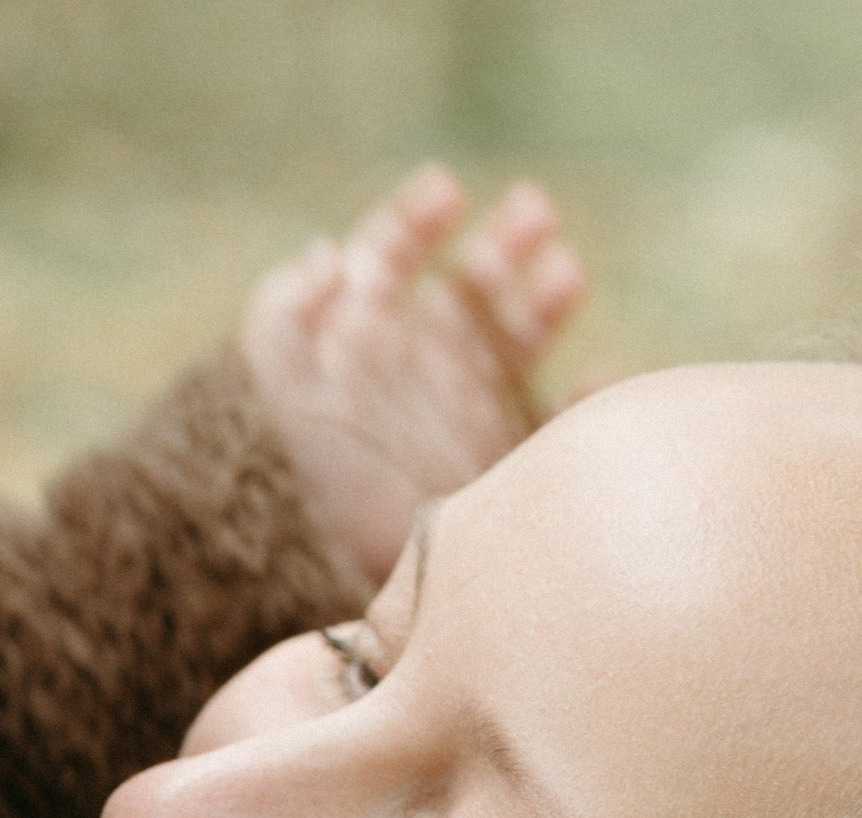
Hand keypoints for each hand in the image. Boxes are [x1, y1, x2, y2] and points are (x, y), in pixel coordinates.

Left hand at [243, 163, 590, 601]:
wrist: (293, 579)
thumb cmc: (267, 482)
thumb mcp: (262, 390)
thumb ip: (285, 312)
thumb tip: (328, 253)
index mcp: (359, 337)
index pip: (393, 258)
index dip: (418, 221)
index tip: (448, 195)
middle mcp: (415, 368)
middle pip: (470, 288)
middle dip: (504, 247)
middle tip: (534, 215)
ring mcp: (458, 417)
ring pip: (516, 340)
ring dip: (543, 300)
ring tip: (564, 273)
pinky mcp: (491, 473)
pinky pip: (550, 429)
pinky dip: (582, 403)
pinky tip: (599, 376)